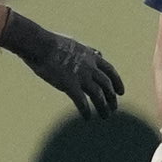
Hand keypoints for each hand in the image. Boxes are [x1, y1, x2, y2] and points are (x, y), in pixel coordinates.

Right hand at [0, 9, 122, 116]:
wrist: (40, 44)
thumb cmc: (52, 43)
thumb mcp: (76, 44)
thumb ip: (89, 51)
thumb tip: (98, 53)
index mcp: (91, 57)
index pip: (110, 71)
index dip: (117, 82)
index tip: (121, 92)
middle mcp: (90, 67)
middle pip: (106, 85)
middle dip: (112, 98)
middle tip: (114, 108)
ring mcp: (80, 76)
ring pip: (98, 95)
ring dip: (103, 107)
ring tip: (105, 116)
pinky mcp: (69, 84)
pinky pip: (81, 101)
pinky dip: (86, 110)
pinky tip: (87, 117)